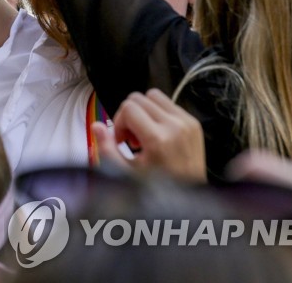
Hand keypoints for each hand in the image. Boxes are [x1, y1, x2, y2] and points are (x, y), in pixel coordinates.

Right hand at [92, 89, 206, 181]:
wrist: (190, 196)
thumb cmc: (157, 188)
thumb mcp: (125, 173)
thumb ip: (107, 149)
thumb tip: (97, 126)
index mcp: (158, 138)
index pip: (128, 107)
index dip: (118, 122)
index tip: (121, 140)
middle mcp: (175, 126)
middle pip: (139, 98)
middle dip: (129, 116)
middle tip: (132, 138)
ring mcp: (187, 123)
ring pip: (154, 96)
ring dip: (144, 111)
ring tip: (144, 134)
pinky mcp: (194, 123)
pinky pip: (169, 104)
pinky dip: (158, 114)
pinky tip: (158, 134)